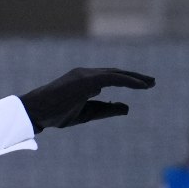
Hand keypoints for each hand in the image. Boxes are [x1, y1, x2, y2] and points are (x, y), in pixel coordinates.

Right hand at [21, 67, 154, 132]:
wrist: (37, 112)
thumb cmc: (56, 114)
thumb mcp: (88, 114)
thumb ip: (107, 109)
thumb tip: (128, 108)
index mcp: (85, 82)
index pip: (111, 78)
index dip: (128, 81)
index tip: (143, 86)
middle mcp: (87, 74)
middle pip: (116, 73)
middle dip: (135, 78)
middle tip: (151, 83)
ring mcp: (86, 75)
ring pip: (117, 74)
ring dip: (135, 78)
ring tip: (150, 84)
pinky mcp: (87, 79)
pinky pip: (113, 78)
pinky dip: (128, 80)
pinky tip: (141, 86)